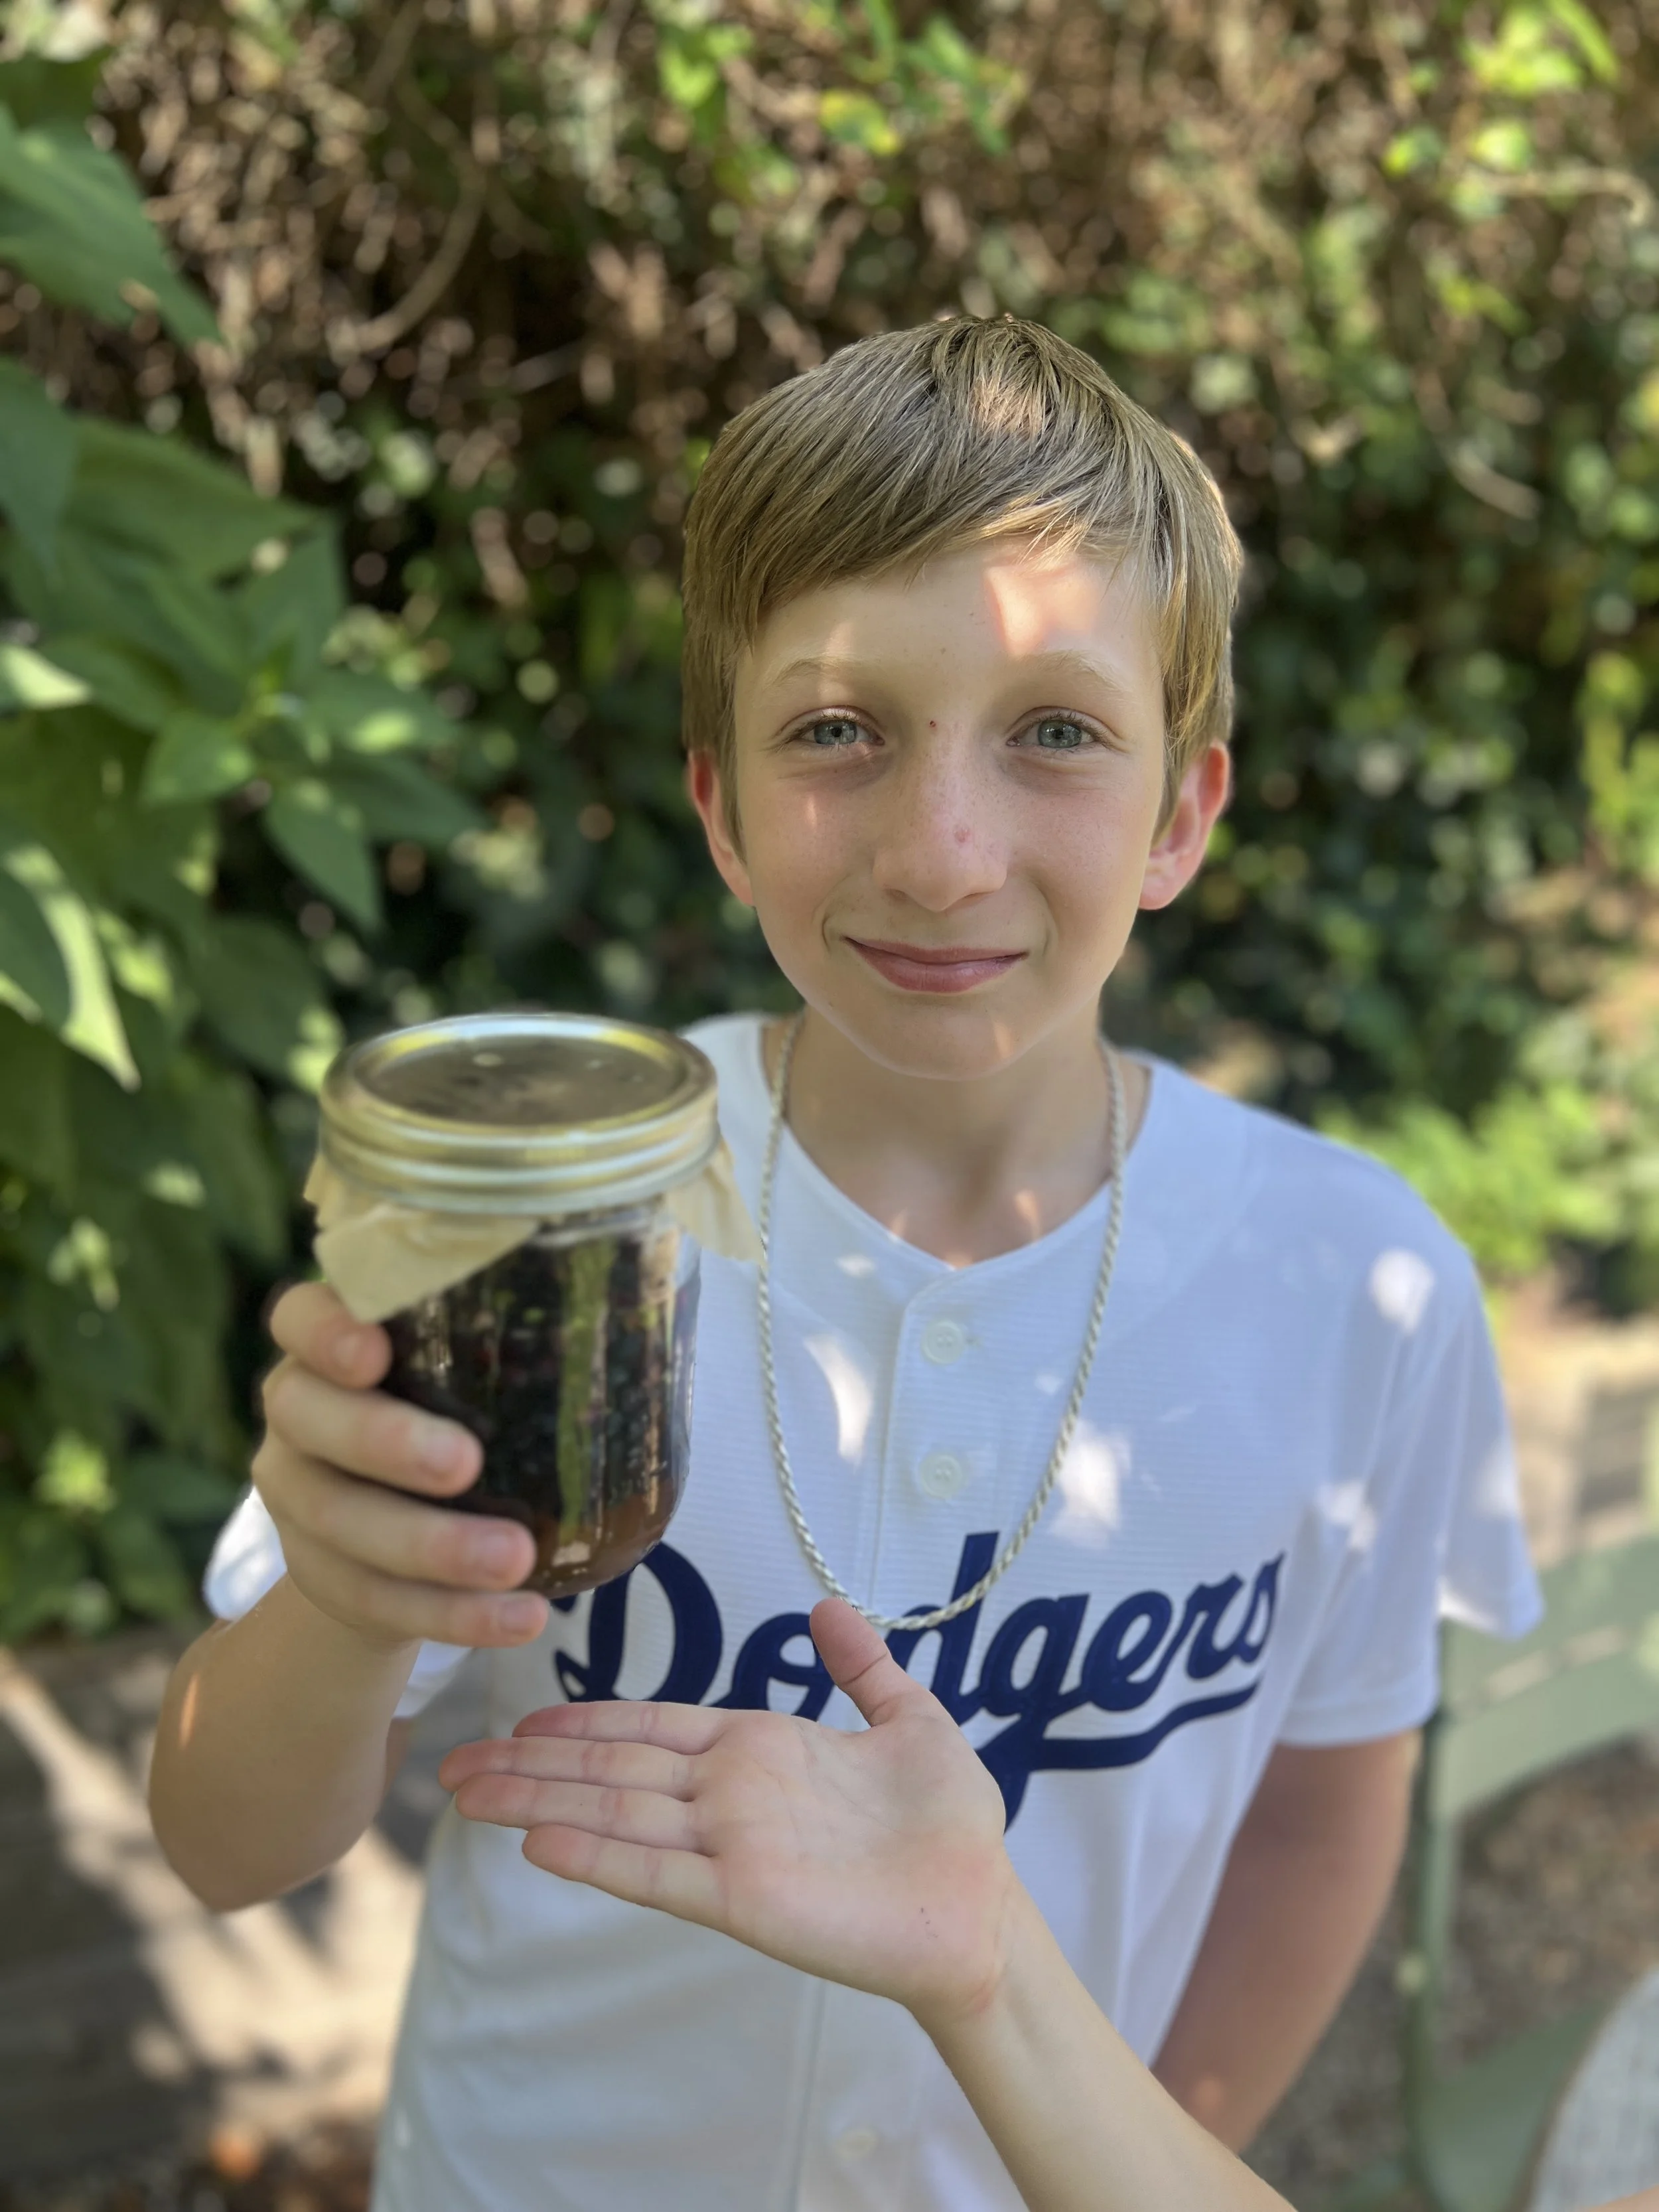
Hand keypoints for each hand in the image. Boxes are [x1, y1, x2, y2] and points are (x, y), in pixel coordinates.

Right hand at [253, 1281, 548, 1651]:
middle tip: (466, 1464)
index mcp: (332, 1342)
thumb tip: (647, 1328)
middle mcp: (298, 1410)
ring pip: (341, 1520)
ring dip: (432, 1546)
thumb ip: (515, 1345)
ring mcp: (298, 1495)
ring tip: (515, 1561)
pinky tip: (518, 1619)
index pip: (301, 1315)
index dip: (327, 1330)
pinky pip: (377, 1599)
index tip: (375, 1351)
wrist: (392, 1530)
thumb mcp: (473, 1369)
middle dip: (386, 1442)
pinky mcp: (318, 1575)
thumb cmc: (460, 1412)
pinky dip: (454, 1614)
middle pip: (311, 1417)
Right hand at [441, 1598, 1018, 2028]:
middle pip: (612, 1770)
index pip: (650, 1728)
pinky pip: (658, 1874)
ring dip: (539, 1805)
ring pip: (616, 1815)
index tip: (520, 1720)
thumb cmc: (950, 1823)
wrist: (983, 1907)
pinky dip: (599, 1857)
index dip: (583, 1723)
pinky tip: (541, 1843)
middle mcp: (729, 1798)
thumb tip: (829, 1606)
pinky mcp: (743, 1899)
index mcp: (757, 1751)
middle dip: (531, 1766)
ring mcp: (729, 1848)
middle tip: (453, 1761)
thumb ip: (862, 1667)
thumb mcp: (909, 1721)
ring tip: (468, 1793)